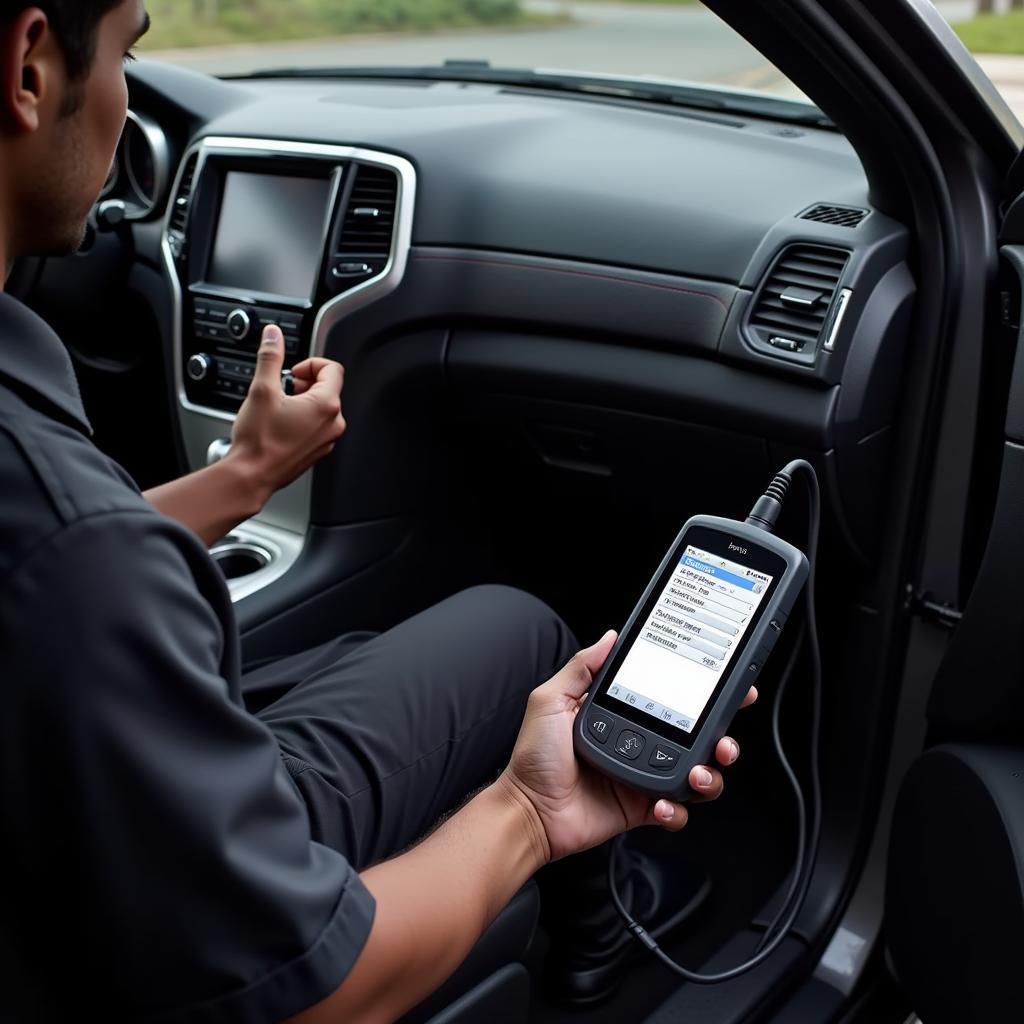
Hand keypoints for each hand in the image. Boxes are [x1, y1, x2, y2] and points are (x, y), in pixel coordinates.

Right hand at [228, 325, 346, 501]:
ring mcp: (327, 440)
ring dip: (301, 401)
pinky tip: (279, 425)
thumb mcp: (262, 390)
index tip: (293, 371)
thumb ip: (270, 358)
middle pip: (327, 388)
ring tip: (277, 408)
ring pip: (321, 408)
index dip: (311, 364)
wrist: (251, 476)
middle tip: (281, 389)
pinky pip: (315, 426)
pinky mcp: (317, 451)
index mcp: (327, 405)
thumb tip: (274, 335)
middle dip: (304, 383)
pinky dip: (301, 419)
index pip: (333, 369)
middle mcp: (333, 424)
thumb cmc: (258, 441)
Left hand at [499, 631, 755, 863]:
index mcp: (623, 715)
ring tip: (698, 774)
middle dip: (721, 737)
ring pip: (697, 774)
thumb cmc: (534, 758)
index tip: (726, 686)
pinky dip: (677, 809)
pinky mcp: (643, 808)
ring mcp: (644, 776)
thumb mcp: (551, 700)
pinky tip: (661, 803)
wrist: (528, 811)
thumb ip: (582, 667)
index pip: (672, 698)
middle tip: (723, 740)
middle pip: (697, 737)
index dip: (703, 693)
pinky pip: (676, 810)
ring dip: (709, 775)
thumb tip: (609, 638)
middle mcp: (640, 744)